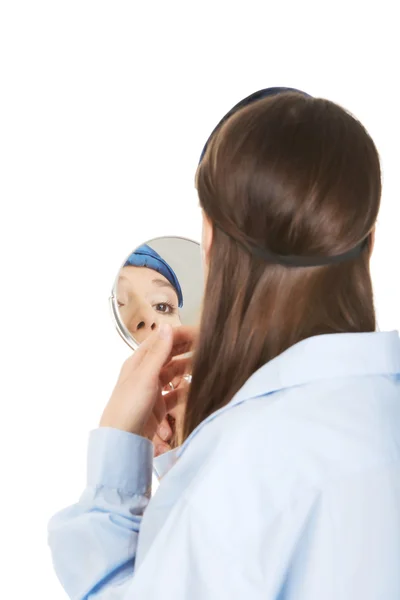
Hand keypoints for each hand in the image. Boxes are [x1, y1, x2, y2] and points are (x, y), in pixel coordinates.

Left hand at [100, 325, 195, 439]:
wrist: (121, 442)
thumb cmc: (129, 406)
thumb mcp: (145, 376)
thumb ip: (158, 352)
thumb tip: (167, 326)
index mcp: (138, 361)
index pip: (161, 340)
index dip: (179, 334)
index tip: (200, 332)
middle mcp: (144, 372)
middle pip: (168, 355)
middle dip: (185, 347)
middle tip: (207, 344)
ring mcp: (151, 389)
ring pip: (172, 372)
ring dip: (187, 366)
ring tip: (205, 362)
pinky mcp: (158, 406)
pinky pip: (175, 392)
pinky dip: (185, 388)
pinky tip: (195, 386)